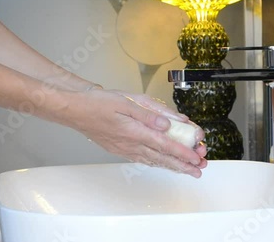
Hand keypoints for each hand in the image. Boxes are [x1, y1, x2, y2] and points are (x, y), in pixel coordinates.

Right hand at [68, 89, 207, 177]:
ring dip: (172, 166)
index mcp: (134, 132)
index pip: (164, 145)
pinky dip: (157, 162)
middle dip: (182, 165)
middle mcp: (131, 144)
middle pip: (162, 158)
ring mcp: (125, 149)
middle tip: (198, 170)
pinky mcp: (120, 149)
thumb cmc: (98, 103)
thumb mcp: (126, 102)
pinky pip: (143, 159)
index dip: (182, 153)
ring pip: (153, 161)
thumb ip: (149, 114)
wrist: (75, 109)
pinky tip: (163, 164)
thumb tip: (167, 124)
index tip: (196, 159)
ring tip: (187, 170)